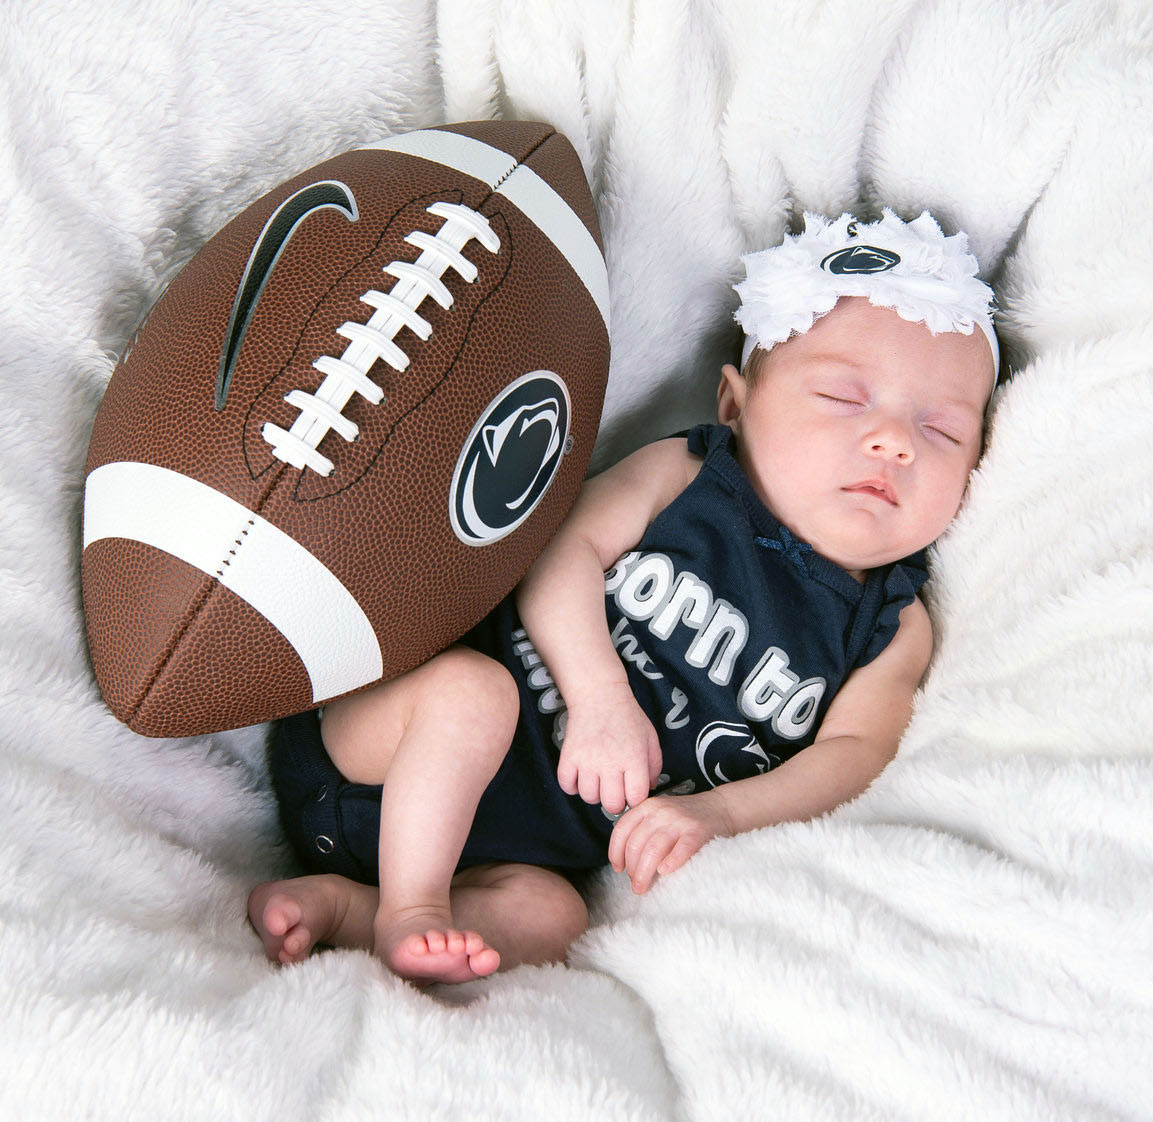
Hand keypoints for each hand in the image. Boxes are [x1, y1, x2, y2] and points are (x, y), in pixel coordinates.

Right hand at [556, 683, 662, 814]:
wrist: (599, 695)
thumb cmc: (627, 716)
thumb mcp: (650, 737)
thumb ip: (654, 765)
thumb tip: (650, 787)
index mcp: (634, 759)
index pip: (636, 799)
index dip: (635, 799)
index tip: (632, 791)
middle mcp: (610, 763)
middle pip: (612, 804)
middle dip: (616, 801)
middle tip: (615, 788)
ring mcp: (587, 761)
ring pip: (589, 798)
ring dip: (595, 793)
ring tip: (598, 779)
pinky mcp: (569, 756)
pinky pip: (567, 786)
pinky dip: (573, 786)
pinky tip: (581, 776)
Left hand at [608, 792, 731, 893]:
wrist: (720, 808)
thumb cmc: (687, 817)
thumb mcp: (659, 815)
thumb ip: (643, 831)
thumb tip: (625, 861)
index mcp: (648, 807)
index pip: (622, 830)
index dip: (616, 853)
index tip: (618, 868)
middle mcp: (661, 811)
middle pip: (636, 843)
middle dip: (632, 869)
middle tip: (635, 884)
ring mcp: (679, 821)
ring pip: (653, 849)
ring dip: (645, 872)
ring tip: (644, 886)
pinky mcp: (698, 831)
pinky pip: (682, 848)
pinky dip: (672, 861)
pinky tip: (665, 871)